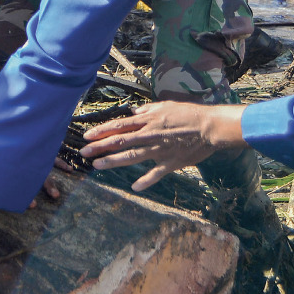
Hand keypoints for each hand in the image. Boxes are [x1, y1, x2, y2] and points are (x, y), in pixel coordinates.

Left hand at [80, 101, 242, 191]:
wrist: (210, 127)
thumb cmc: (189, 114)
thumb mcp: (166, 106)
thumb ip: (148, 110)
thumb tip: (134, 111)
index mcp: (148, 121)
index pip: (120, 126)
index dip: (102, 131)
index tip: (87, 136)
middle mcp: (149, 135)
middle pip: (120, 141)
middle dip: (100, 147)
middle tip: (84, 153)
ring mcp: (159, 150)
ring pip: (131, 157)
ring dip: (113, 162)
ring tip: (97, 166)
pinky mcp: (170, 163)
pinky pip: (155, 174)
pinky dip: (145, 181)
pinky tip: (134, 187)